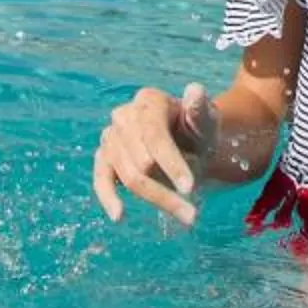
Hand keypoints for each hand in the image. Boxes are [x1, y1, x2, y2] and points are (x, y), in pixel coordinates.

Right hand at [91, 82, 217, 226]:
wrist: (187, 143)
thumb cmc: (197, 131)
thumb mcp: (206, 121)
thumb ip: (200, 110)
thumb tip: (195, 91)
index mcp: (149, 101)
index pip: (155, 135)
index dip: (171, 163)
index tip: (189, 188)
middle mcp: (125, 115)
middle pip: (141, 162)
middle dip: (168, 189)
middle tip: (193, 210)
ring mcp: (111, 136)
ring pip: (128, 176)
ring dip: (157, 199)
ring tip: (187, 217)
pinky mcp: (104, 157)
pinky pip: (101, 179)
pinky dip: (108, 197)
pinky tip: (119, 215)